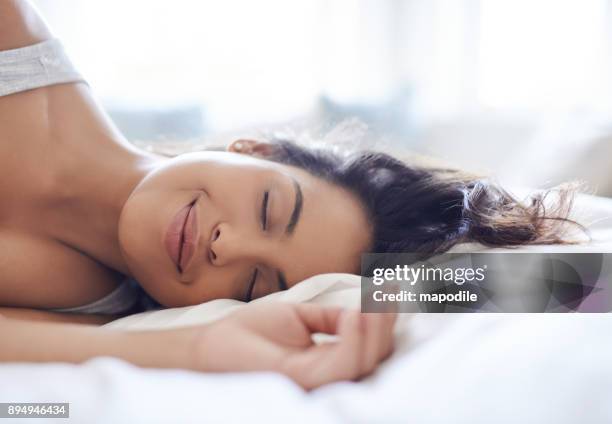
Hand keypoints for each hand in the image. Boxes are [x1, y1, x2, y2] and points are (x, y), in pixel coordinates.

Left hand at [190, 302, 396, 389]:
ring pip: (361, 363)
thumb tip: (360, 312)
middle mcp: (326, 377)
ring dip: (374, 330)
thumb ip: (329, 317)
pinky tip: (354, 315)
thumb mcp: (298, 317)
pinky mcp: (300, 380)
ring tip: (373, 303)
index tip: (391, 289)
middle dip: (384, 325)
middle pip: (373, 358)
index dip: (383, 321)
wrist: (211, 343)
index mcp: (327, 363)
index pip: (367, 348)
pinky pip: (338, 364)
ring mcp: (314, 382)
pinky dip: (352, 339)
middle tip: (388, 293)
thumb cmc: (250, 331)